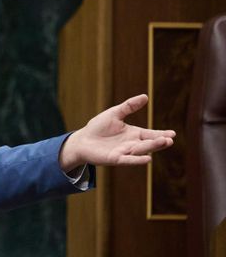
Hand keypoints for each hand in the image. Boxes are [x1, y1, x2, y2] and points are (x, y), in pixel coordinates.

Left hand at [59, 94, 175, 170]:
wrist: (82, 140)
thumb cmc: (99, 127)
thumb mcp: (115, 113)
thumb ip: (129, 106)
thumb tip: (145, 96)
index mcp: (134, 134)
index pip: (151, 134)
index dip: (161, 134)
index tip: (173, 133)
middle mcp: (132, 144)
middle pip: (148, 143)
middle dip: (159, 142)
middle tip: (170, 139)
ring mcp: (124, 152)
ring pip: (141, 150)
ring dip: (151, 148)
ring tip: (163, 143)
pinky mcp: (115, 159)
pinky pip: (128, 160)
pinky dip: (137, 160)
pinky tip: (147, 159)